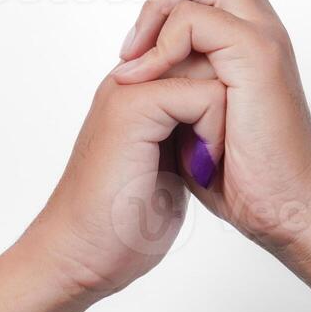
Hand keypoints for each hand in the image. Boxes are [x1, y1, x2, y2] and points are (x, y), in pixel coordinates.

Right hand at [25, 74, 225, 298]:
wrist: (79, 255)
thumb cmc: (122, 222)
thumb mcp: (171, 166)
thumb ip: (189, 131)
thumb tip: (230, 117)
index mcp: (139, 89)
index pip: (205, 57)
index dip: (229, 98)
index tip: (217, 150)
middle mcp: (132, 80)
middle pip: (211, 56)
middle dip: (230, 104)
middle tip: (212, 156)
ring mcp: (127, 89)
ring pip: (212, 70)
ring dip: (224, 119)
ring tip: (204, 163)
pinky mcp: (132, 107)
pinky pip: (204, 94)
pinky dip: (215, 133)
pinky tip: (200, 168)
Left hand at [115, 0, 310, 251]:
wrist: (284, 211)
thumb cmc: (235, 169)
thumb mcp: (186, 106)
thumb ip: (172, 64)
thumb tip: (143, 44)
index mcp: (238, 25)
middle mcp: (255, 15)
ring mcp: (261, 30)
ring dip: (152, 11)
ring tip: (133, 65)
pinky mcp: (258, 53)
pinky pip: (191, 20)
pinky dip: (161, 48)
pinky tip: (147, 78)